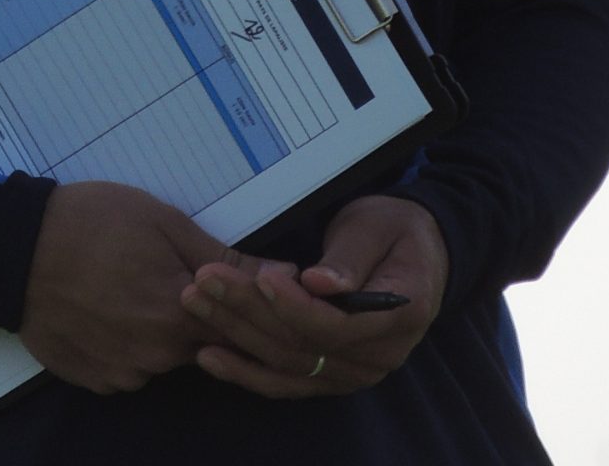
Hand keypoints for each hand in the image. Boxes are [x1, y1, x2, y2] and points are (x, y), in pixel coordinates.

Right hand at [19, 181, 236, 393]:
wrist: (13, 250)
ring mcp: (123, 373)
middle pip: (200, 343)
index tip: (227, 283)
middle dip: (198, 315)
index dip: (241, 306)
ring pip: (163, 356)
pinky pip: (128, 366)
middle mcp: (157, 356)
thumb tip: (289, 278)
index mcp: (181, 315)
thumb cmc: (91, 222)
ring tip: (131, 285)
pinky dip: (127, 343)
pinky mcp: (94, 380)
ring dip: (161, 330)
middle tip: (163, 272)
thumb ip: (227, 260)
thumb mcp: (164, 224)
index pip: (238, 328)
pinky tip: (107, 309)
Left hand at [180, 194, 448, 397]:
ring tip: (195, 302)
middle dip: (249, 313)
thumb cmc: (392, 232)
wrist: (412, 257)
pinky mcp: (328, 376)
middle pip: (304, 346)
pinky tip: (207, 355)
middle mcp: (378, 357)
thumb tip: (320, 284)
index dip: (295, 307)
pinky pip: (284, 381)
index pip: (339, 325)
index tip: (260, 278)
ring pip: (287, 364)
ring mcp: (352, 373)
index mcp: (400, 316)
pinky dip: (244, 371)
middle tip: (204, 280)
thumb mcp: (376, 228)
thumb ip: (351, 258)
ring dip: (236, 337)